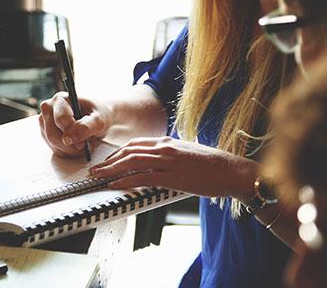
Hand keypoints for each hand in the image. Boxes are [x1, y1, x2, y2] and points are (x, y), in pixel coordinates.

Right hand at [38, 92, 112, 156]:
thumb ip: (85, 127)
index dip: (72, 133)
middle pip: (52, 133)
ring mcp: (45, 121)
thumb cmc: (98, 115)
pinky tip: (76, 146)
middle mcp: (49, 108)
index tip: (84, 142)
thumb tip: (68, 138)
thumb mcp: (99, 120)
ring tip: (83, 145)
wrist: (97, 119)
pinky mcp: (46, 133)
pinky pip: (53, 148)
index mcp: (61, 99)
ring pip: (52, 142)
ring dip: (69, 149)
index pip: (60, 119)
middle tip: (84, 146)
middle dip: (70, 145)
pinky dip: (66, 151)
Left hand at [89, 136, 256, 197]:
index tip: (108, 160)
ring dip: (111, 170)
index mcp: (168, 142)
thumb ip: (170, 155)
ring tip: (98, 177)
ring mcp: (167, 161)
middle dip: (109, 160)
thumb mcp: (187, 153)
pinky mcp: (172, 176)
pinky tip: (115, 185)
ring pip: (131, 162)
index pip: (135, 144)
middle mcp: (165, 148)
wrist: (231, 170)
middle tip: (95, 169)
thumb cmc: (213, 166)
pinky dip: (125, 180)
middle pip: (128, 151)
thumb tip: (158, 163)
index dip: (118, 152)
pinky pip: (142, 177)